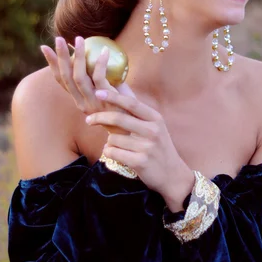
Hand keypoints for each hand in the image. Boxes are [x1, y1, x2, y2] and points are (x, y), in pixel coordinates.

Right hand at [40, 36, 133, 134]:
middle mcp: (82, 101)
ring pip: (79, 77)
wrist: (134, 125)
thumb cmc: (121, 105)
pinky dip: (101, 63)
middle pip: (66, 76)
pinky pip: (99, 78)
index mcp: (79, 99)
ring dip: (78, 56)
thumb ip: (98, 77)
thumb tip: (95, 53)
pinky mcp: (106, 99)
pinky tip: (104, 51)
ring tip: (79, 39)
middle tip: (57, 39)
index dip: (52, 64)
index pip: (61, 80)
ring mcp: (93, 101)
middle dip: (60, 57)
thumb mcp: (105, 90)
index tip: (45, 48)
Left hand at [87, 88, 194, 206]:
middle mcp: (153, 131)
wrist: (172, 175)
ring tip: (119, 147)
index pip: (131, 103)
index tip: (98, 92)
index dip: (113, 97)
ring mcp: (147, 147)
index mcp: (155, 118)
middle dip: (99, 118)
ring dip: (109, 142)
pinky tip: (118, 155)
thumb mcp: (154, 126)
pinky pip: (113, 153)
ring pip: (113, 139)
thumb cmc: (159, 147)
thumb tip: (119, 86)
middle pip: (118, 119)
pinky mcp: (140, 162)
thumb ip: (137, 110)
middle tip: (88, 120)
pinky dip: (110, 153)